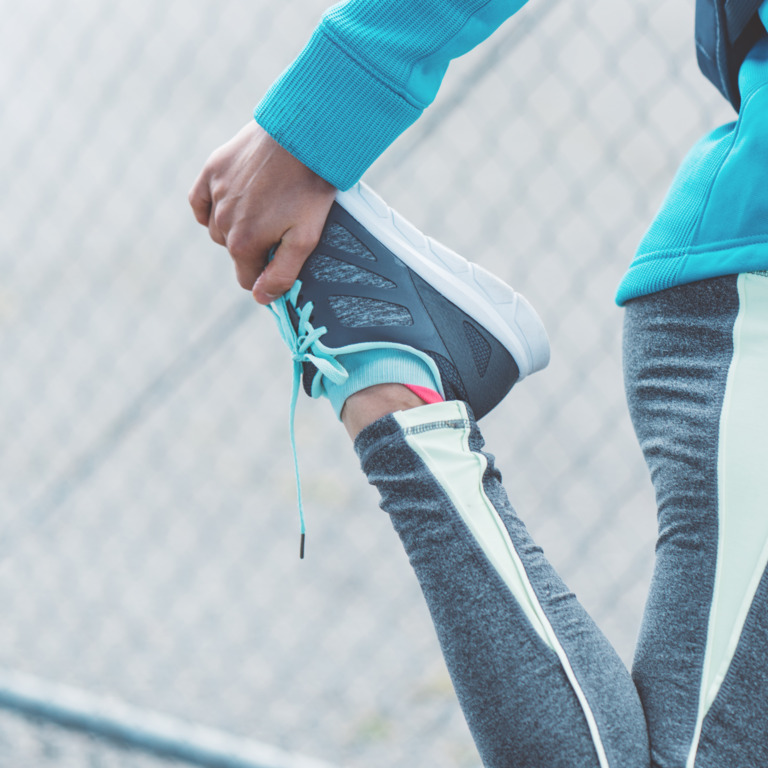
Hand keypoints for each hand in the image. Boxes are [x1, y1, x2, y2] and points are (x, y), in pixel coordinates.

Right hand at [188, 121, 335, 303]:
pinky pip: (199, 200)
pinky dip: (209, 209)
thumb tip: (261, 299)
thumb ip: (282, 273)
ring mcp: (216, 193)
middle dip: (253, 250)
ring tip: (263, 211)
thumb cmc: (310, 188)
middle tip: (281, 229)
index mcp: (244, 242)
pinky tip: (226, 207)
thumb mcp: (306, 237)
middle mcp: (223, 220)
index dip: (265, 274)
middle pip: (233, 253)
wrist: (304, 134)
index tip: (282, 258)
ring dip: (234, 228)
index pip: (247, 278)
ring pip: (217, 228)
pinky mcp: (213, 169)